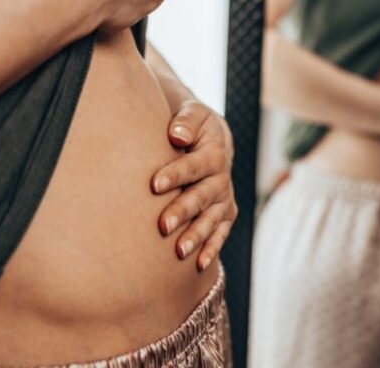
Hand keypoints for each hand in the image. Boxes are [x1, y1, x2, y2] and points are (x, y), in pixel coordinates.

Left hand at [150, 99, 236, 270]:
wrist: (212, 138)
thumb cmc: (193, 126)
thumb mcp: (192, 113)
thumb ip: (186, 121)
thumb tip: (177, 135)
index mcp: (214, 153)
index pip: (195, 165)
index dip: (175, 174)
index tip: (154, 185)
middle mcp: (222, 179)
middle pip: (203, 196)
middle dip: (183, 211)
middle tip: (162, 226)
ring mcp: (225, 199)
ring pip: (212, 219)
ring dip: (197, 235)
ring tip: (179, 251)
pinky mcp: (225, 214)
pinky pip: (220, 233)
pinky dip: (212, 248)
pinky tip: (199, 265)